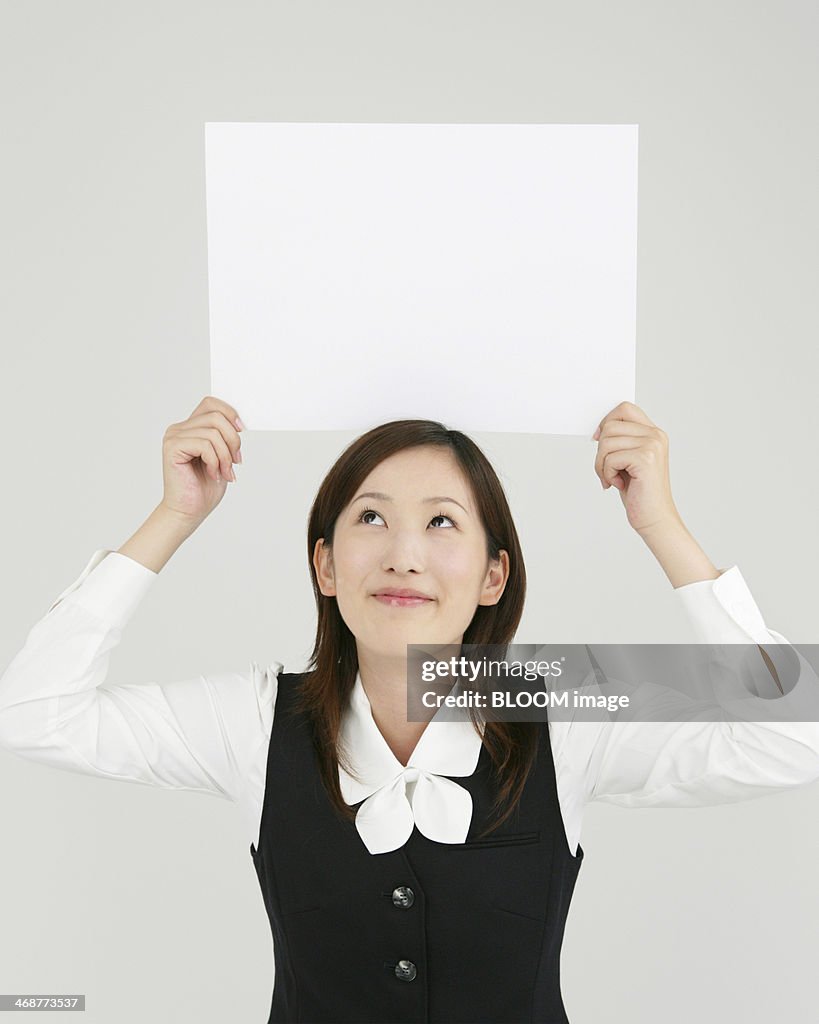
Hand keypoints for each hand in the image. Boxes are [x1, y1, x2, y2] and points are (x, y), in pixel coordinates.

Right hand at [160, 395, 243, 524]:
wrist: (189, 511)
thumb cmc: (204, 486)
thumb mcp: (222, 456)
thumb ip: (225, 436)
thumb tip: (239, 422)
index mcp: (190, 427)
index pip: (211, 403)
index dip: (230, 413)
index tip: (242, 430)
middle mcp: (179, 428)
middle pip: (216, 416)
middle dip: (233, 440)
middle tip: (236, 461)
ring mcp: (174, 437)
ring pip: (213, 432)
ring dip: (225, 455)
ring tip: (224, 472)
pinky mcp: (172, 448)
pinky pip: (204, 445)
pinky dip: (215, 461)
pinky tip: (213, 475)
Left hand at [592, 401, 681, 534]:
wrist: (655, 518)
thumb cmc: (639, 492)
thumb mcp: (627, 461)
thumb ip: (620, 441)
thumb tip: (599, 429)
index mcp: (653, 433)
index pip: (624, 408)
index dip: (606, 422)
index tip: (598, 440)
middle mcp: (656, 435)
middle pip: (610, 426)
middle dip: (600, 451)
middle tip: (606, 470)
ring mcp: (652, 446)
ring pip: (606, 442)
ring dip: (601, 465)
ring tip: (612, 479)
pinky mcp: (645, 459)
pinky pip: (609, 458)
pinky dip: (607, 474)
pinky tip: (619, 485)